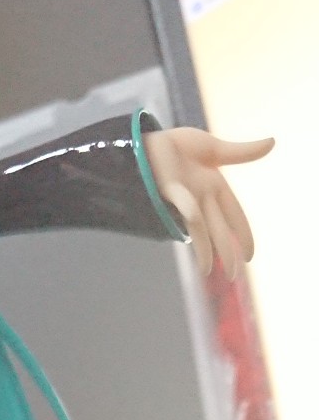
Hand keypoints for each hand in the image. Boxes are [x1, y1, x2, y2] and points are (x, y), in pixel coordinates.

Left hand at [144, 126, 272, 276]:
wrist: (145, 144)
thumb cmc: (175, 148)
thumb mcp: (213, 148)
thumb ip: (242, 152)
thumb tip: (273, 142)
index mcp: (214, 187)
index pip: (234, 215)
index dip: (243, 235)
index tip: (250, 256)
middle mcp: (201, 197)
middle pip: (219, 229)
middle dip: (227, 252)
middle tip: (233, 277)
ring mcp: (184, 196)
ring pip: (199, 227)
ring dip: (205, 248)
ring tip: (208, 271)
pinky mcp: (167, 190)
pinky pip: (181, 201)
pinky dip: (188, 208)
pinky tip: (194, 217)